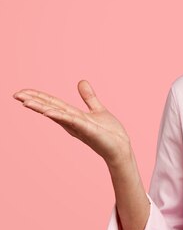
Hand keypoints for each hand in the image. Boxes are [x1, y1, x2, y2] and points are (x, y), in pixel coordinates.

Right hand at [14, 81, 131, 166]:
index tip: (22, 91)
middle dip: (33, 101)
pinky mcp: (89, 130)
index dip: (38, 97)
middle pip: (50, 108)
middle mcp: (72, 122)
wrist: (120, 148)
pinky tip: (48, 112)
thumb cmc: (109, 132)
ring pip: (57, 115)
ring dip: (41, 108)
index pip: (53, 104)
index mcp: (72, 116)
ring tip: (25, 102)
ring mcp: (79, 126)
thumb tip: (81, 81)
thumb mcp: (97, 110)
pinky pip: (73, 121)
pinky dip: (60, 116)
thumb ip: (88, 97)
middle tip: (15, 94)